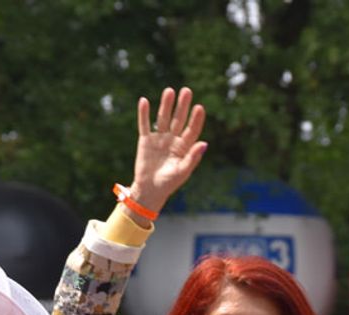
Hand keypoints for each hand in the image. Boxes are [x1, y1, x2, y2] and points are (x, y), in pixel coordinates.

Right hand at [127, 87, 206, 221]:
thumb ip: (193, 157)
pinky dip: (143, 113)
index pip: (192, 130)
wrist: (150, 190)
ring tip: (169, 91)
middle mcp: (173, 140)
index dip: (196, 119)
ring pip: (163, 118)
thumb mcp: (183, 171)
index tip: (199, 107)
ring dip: (166, 105)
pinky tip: (144, 101)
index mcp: (184, 147)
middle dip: (182, 106)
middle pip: (178, 119)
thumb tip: (204, 143)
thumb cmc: (169, 183)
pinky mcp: (145, 141)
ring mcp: (159, 139)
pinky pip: (144, 125)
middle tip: (186, 91)